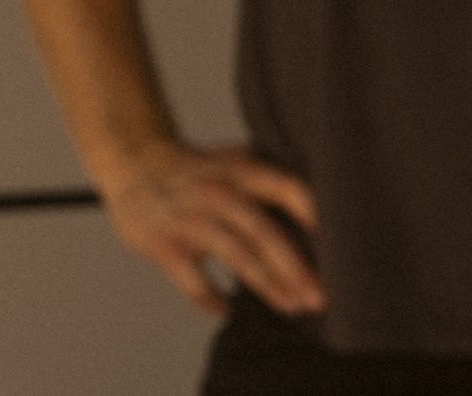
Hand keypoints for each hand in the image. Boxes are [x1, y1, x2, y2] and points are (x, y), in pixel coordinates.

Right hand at [96, 138, 322, 317]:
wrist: (132, 163)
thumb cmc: (194, 170)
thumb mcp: (231, 162)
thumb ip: (268, 180)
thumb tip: (323, 207)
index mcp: (239, 172)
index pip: (285, 187)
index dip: (313, 213)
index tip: (339, 246)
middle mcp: (217, 192)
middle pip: (264, 231)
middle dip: (295, 268)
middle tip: (319, 298)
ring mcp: (189, 218)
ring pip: (236, 257)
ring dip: (267, 286)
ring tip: (291, 307)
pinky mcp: (164, 244)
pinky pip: (194, 280)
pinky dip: (212, 300)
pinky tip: (226, 310)